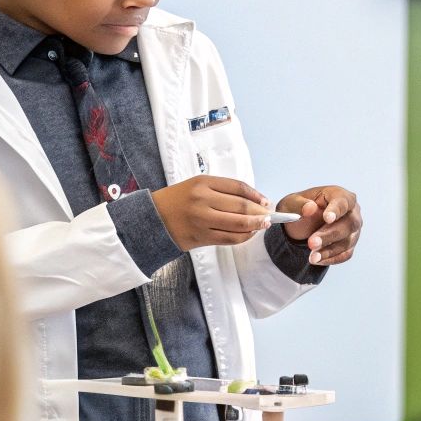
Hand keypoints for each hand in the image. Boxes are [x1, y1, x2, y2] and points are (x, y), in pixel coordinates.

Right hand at [151, 176, 270, 248]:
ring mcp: (201, 219)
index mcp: (202, 182)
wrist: (151, 219)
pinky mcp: (200, 237)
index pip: (238, 187)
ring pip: (238, 224)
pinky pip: (229, 238)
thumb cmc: (177, 201)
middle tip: (269, 216)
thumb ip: (222, 191)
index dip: (255, 195)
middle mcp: (202, 199)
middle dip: (259, 212)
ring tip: (263, 225)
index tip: (265, 201)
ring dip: (255, 225)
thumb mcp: (197, 187)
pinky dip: (243, 237)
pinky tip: (249, 234)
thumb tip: (254, 201)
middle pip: (241, 206)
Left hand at [277, 186, 361, 265]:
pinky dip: (331, 258)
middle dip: (329, 235)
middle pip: (348, 224)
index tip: (327, 218)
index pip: (343, 201)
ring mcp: (353, 229)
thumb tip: (310, 208)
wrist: (300, 223)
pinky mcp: (350, 244)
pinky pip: (345, 254)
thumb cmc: (299, 208)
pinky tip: (317, 260)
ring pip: (347, 241)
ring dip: (329, 251)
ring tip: (312, 257)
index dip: (336, 210)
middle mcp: (351, 212)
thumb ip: (299, 204)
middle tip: (312, 243)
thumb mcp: (291, 203)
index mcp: (339, 195)